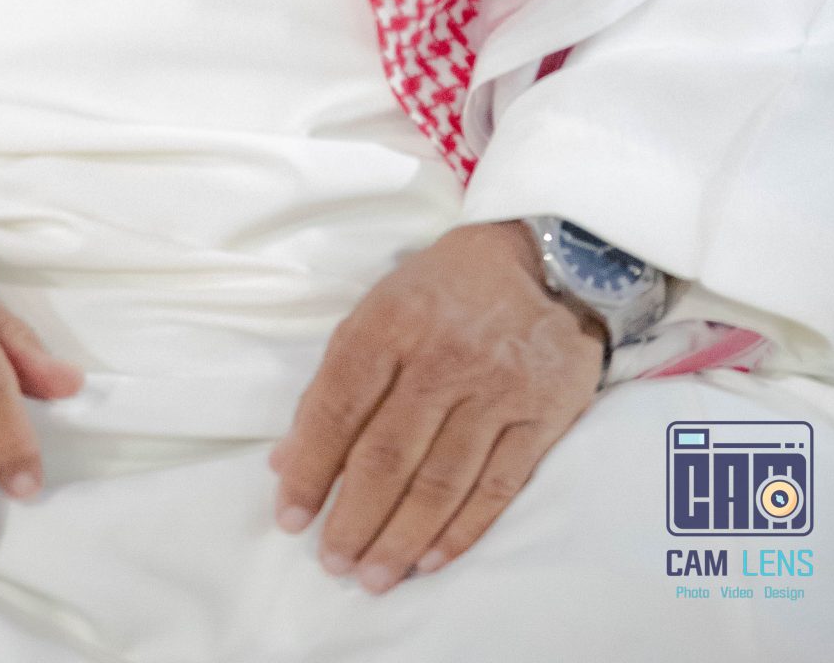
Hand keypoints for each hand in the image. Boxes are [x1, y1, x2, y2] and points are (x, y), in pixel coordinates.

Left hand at [270, 220, 603, 593]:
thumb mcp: (382, 308)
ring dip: (401, 537)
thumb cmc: (446, 289)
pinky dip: (461, 531)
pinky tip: (430, 560)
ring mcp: (495, 390)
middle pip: (388, 454)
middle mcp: (442, 358)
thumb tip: (288, 459)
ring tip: (373, 575)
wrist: (545, 258)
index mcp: (391, 323)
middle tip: (333, 562)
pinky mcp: (540, 416)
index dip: (311, 468)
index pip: (338, 407)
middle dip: (354, 518)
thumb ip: (337, 380)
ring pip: (440, 481)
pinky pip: (496, 487)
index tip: (290, 517)